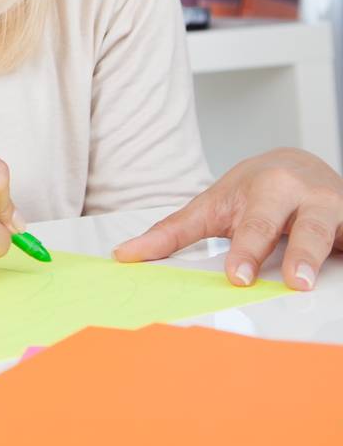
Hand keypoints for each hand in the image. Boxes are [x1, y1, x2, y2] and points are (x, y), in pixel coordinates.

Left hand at [113, 148, 342, 290]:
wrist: (301, 163)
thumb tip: (123, 255)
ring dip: (316, 254)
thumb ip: (171, 233)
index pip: (252, 224)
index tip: (236, 276)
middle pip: (292, 224)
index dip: (245, 251)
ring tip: (304, 282)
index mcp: (262, 189)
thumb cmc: (252, 190)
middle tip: (281, 280)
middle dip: (287, 252)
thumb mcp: (211, 206)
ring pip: (324, 229)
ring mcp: (331, 207)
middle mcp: (298, 195)